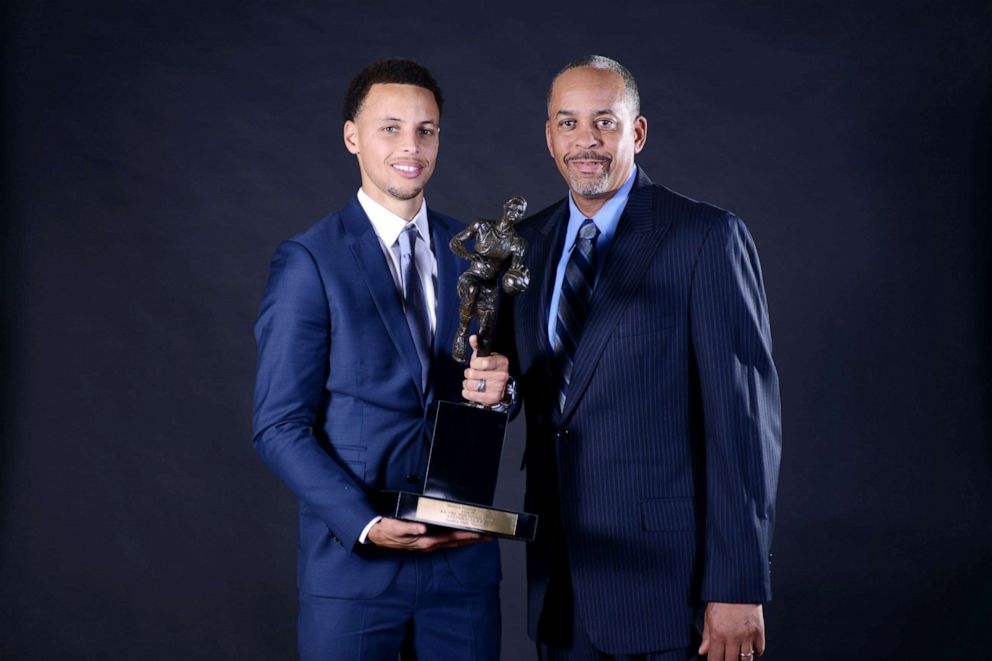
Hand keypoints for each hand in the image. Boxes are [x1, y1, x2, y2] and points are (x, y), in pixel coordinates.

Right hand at [366, 517, 488, 550]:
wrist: (376, 535)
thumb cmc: (387, 530)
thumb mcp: (395, 528)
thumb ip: (408, 529)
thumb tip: (423, 529)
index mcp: (425, 541)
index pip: (452, 538)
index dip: (467, 535)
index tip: (481, 533)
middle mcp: (429, 544)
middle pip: (456, 542)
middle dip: (473, 539)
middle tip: (489, 535)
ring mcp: (428, 544)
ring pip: (453, 543)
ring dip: (467, 540)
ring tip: (481, 536)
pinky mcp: (426, 542)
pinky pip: (446, 541)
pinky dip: (457, 539)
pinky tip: (462, 536)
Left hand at [461, 335, 509, 406]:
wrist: (500, 386)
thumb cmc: (491, 369)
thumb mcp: (487, 356)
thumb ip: (478, 348)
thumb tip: (472, 338)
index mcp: (501, 362)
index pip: (483, 362)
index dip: (474, 363)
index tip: (475, 364)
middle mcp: (501, 376)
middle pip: (473, 374)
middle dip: (469, 373)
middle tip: (473, 374)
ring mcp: (497, 388)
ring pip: (470, 384)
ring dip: (467, 383)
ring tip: (472, 381)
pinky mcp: (491, 398)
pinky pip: (470, 395)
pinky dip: (467, 392)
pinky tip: (472, 390)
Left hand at [698, 602, 764, 659]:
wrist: (738, 585)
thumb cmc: (722, 598)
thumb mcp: (709, 615)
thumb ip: (706, 636)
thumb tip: (702, 651)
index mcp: (718, 633)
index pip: (715, 659)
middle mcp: (733, 637)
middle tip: (727, 658)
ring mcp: (747, 635)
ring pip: (747, 659)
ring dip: (742, 660)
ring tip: (738, 657)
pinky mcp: (759, 631)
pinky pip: (759, 650)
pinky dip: (755, 652)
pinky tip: (750, 650)